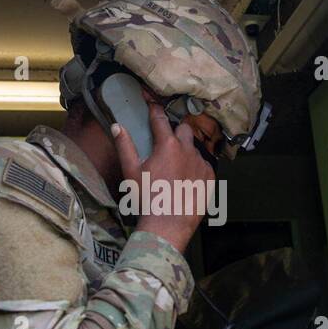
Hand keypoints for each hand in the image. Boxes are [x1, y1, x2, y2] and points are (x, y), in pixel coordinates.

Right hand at [112, 98, 214, 253]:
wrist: (168, 224)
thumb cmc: (146, 198)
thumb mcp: (131, 171)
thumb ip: (124, 146)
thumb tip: (117, 126)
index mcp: (166, 145)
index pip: (160, 119)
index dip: (154, 109)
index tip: (153, 104)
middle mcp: (187, 149)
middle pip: (184, 128)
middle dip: (176, 131)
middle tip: (167, 143)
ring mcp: (201, 163)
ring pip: (194, 148)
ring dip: (186, 151)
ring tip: (176, 166)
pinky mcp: (210, 178)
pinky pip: (204, 165)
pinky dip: (196, 168)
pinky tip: (186, 180)